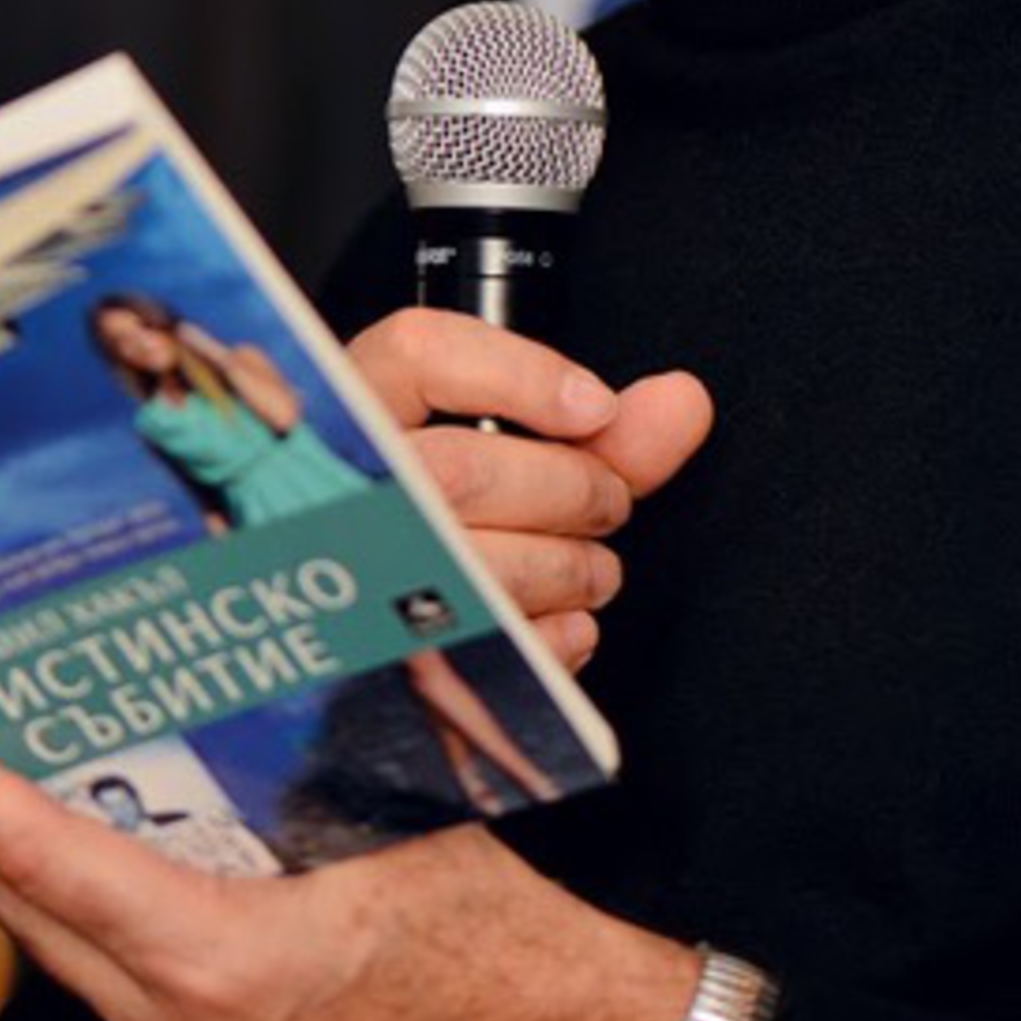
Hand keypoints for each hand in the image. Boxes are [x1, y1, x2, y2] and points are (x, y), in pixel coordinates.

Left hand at [0, 697, 698, 1020]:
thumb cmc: (493, 934)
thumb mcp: (398, 802)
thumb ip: (309, 726)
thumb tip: (251, 619)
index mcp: (221, 964)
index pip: (46, 859)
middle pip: (31, 905)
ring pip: (67, 946)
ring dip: (50, 854)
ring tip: (54, 754)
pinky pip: (118, 977)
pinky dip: (109, 901)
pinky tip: (146, 829)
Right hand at [347, 310, 711, 669]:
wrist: (358, 622)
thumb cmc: (443, 517)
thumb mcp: (501, 451)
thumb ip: (597, 430)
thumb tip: (683, 404)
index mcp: (353, 406)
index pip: (418, 355)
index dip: (519, 375)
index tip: (595, 406)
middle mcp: (338, 487)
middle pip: (463, 472)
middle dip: (572, 490)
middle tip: (605, 502)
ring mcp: (351, 580)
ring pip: (479, 567)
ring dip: (571, 569)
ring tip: (586, 566)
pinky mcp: (382, 665)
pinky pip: (481, 654)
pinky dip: (551, 640)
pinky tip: (561, 621)